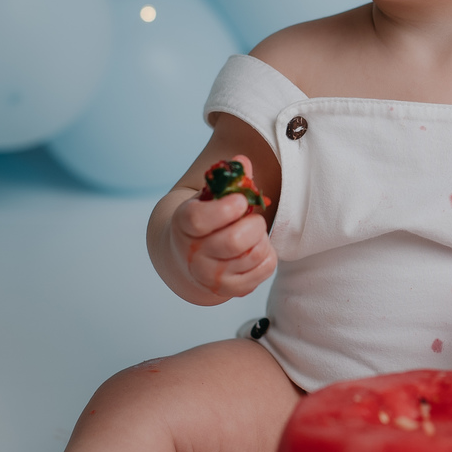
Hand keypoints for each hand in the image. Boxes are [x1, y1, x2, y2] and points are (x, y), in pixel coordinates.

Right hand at [169, 155, 276, 300]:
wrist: (187, 258)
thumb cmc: (205, 219)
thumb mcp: (208, 196)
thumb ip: (227, 178)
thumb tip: (242, 161)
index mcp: (183, 224)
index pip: (199, 219)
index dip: (225, 208)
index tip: (240, 201)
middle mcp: (193, 254)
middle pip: (234, 241)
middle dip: (253, 224)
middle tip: (252, 218)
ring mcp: (211, 276)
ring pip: (253, 255)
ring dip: (262, 238)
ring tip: (253, 233)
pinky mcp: (231, 290)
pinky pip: (265, 269)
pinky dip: (268, 255)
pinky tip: (257, 248)